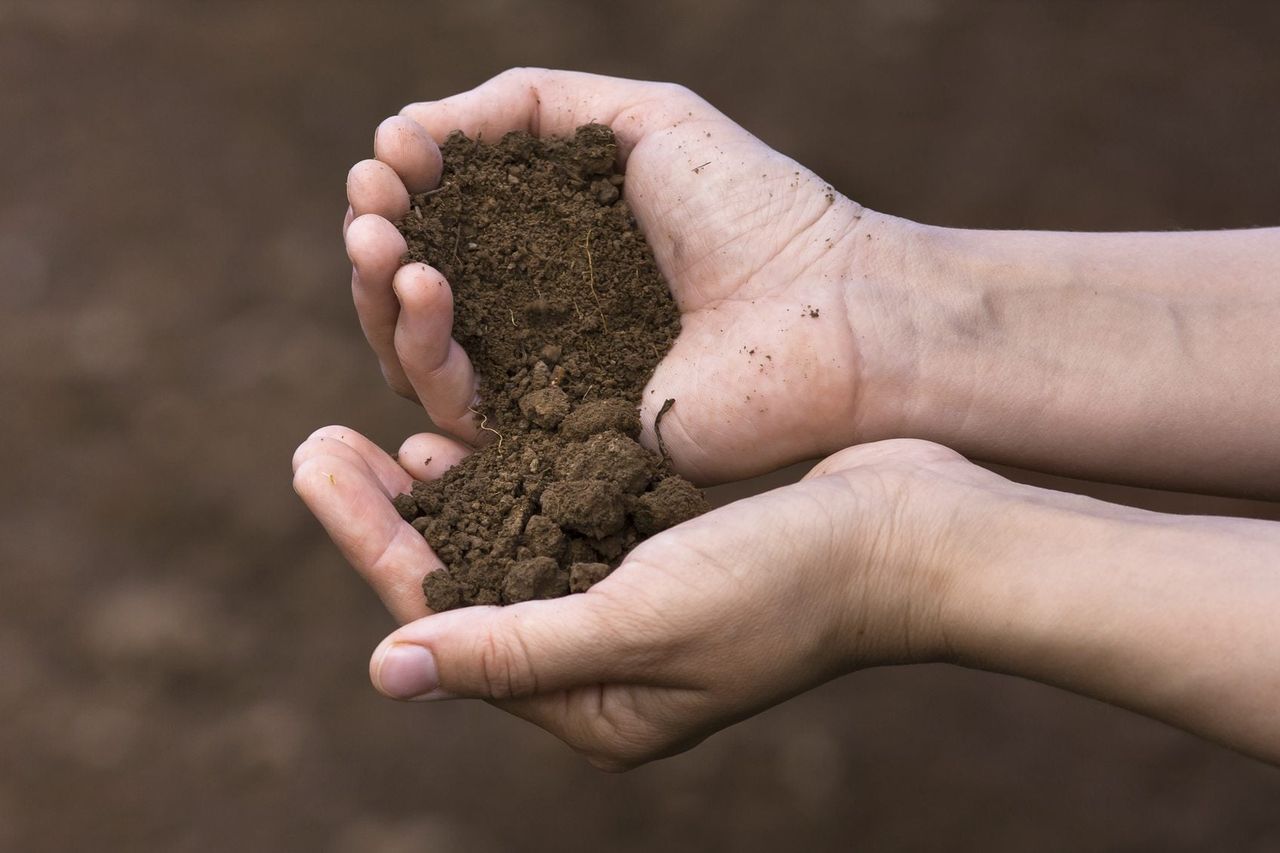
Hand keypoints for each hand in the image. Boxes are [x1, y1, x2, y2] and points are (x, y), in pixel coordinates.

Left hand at [293, 426, 1016, 769]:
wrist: (912, 533)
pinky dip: (511, 477)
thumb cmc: (791, 586)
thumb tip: (389, 670)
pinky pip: (558, 517)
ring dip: (445, 494)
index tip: (315, 460)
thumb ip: (515, 646)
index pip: (448, 625)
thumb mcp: (643, 620)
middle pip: (465, 586)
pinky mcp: (654, 555)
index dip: (373, 542)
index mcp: (590, 705)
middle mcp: (600, 666)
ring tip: (373, 434)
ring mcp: (628, 610)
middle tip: (317, 440)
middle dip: (389, 517)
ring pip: (506, 548)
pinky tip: (466, 435)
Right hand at [344, 68, 897, 483]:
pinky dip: (421, 354)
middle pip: (414, 297)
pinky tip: (419, 290)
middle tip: (369, 206)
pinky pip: (461, 415)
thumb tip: (408, 129)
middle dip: (376, 244)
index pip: (445, 227)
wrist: (829, 306)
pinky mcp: (555, 445)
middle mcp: (537, 318)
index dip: (404, 191)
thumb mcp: (636, 119)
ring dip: (382, 298)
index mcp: (551, 247)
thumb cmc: (753, 208)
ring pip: (419, 358)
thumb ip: (523, 107)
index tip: (391, 154)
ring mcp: (543, 384)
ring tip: (385, 244)